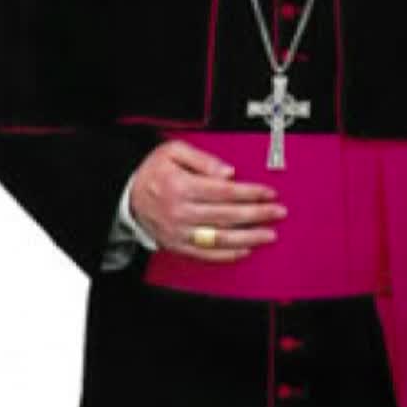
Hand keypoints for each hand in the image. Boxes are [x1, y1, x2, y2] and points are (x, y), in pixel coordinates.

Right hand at [127, 140, 286, 262]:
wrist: (128, 196)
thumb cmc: (154, 172)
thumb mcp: (173, 151)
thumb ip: (202, 159)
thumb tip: (228, 172)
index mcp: (181, 186)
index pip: (224, 192)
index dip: (250, 193)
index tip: (268, 192)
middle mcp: (181, 212)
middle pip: (227, 215)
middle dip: (257, 214)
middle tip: (277, 212)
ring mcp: (179, 232)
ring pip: (220, 238)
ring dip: (248, 237)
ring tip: (268, 234)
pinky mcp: (178, 246)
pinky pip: (206, 254)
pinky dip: (228, 254)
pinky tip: (245, 249)